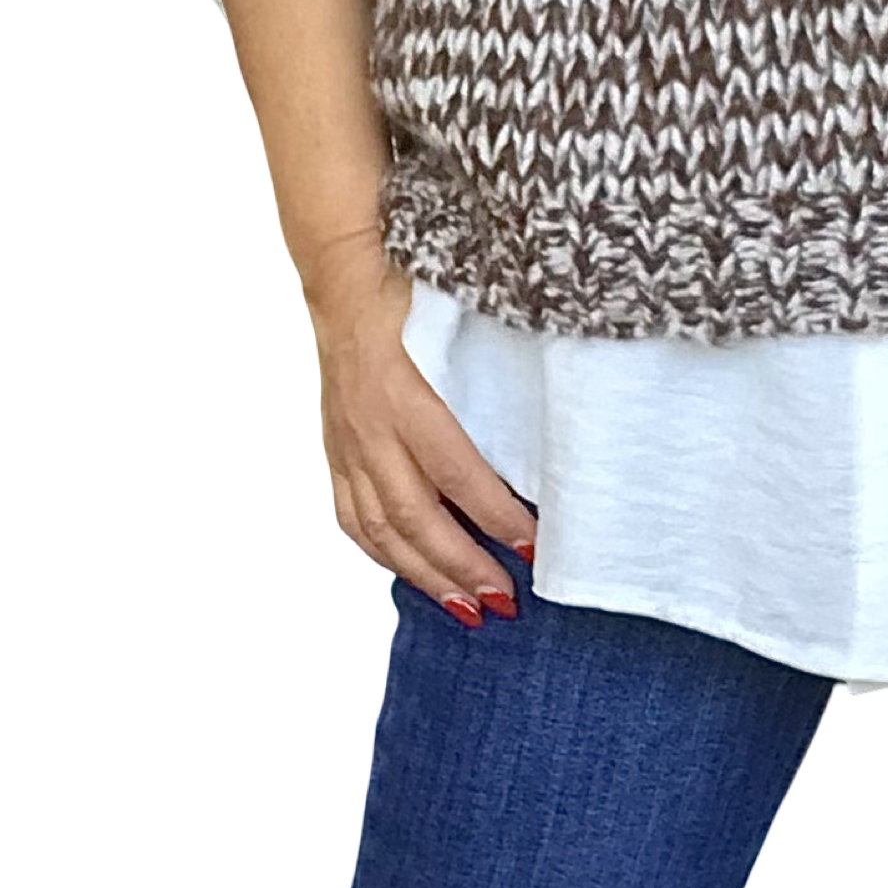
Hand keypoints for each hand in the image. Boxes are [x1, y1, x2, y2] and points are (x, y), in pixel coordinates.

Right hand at [303, 236, 537, 627]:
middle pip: (416, 516)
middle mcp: (369, 428)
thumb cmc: (409, 292)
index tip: (534, 543)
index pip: (455, 471)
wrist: (342, 279)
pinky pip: (353, 517)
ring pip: (381, 528)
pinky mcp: (334, 451)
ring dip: (425, 575)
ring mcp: (346, 444)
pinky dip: (383, 554)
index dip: (494, 514)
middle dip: (463, 564)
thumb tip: (552, 411)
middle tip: (506, 600)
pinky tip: (413, 575)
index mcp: (403, 394)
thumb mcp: (457, 318)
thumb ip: (493, 366)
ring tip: (467, 609)